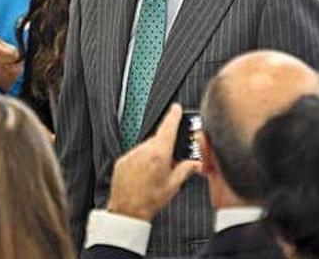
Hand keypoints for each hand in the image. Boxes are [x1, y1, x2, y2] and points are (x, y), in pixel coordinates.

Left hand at [107, 105, 201, 221]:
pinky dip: (141, 161)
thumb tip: (196, 163)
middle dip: (165, 146)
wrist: (127, 211)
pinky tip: (144, 175)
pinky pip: (135, 155)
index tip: (176, 108)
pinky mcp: (122, 161)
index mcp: (159, 154)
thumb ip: (186, 169)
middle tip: (170, 161)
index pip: (168, 127)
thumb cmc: (150, 200)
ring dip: (153, 155)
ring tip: (155, 174)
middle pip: (158, 139)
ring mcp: (131, 155)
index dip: (174, 115)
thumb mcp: (174, 185)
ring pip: (146, 147)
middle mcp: (144, 151)